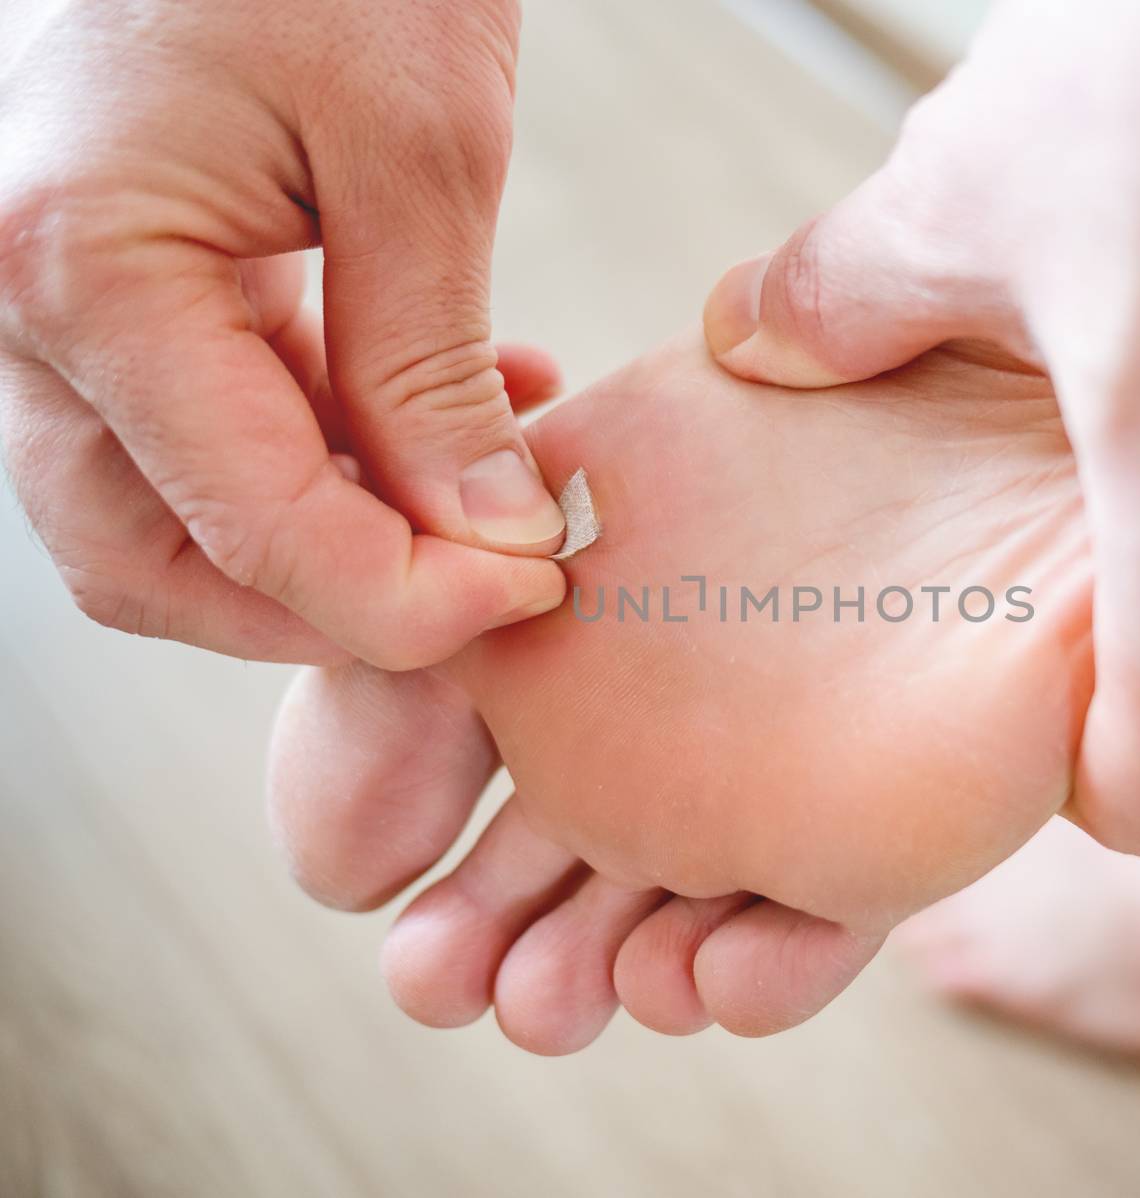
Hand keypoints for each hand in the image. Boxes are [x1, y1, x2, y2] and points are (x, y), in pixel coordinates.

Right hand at [0, 0, 565, 667]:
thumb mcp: (418, 148)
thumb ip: (434, 367)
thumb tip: (486, 535)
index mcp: (89, 275)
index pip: (249, 529)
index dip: (403, 601)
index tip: (529, 591)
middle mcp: (36, 311)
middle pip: (161, 562)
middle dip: (334, 609)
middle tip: (489, 591)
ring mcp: (66, 305)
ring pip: (175, 514)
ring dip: (336, 541)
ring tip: (488, 499)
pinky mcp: (127, 287)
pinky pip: (211, 426)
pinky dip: (331, 459)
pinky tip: (457, 427)